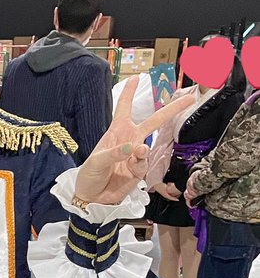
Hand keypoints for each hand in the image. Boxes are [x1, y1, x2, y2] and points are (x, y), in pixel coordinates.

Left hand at [75, 78, 195, 206]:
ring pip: (149, 146)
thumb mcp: (96, 161)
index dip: (129, 92)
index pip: (124, 108)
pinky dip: (139, 163)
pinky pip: (144, 163)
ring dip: (143, 150)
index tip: (136, 78)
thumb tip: (132, 147)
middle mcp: (129, 140)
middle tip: (189, 99)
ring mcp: (135, 156)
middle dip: (171, 110)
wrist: (92, 199)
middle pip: (153, 121)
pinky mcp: (139, 170)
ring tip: (136, 153)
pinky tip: (132, 165)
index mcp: (116, 132)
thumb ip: (113, 153)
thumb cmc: (89, 176)